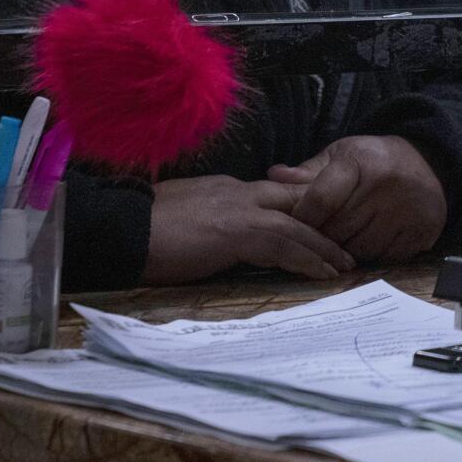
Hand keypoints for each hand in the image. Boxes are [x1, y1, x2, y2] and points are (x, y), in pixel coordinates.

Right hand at [143, 175, 354, 285]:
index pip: (272, 196)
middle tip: (344, 247)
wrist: (117, 230)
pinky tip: (323, 273)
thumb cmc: (139, 231)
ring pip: (297, 223)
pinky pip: (283, 243)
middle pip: (295, 203)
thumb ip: (209, 222)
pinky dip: (307, 257)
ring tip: (344, 265)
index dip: (300, 211)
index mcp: (225, 188)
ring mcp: (239, 209)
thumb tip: (220, 237)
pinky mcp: (236, 231)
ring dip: (323, 246)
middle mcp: (237, 192)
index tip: (319, 228)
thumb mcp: (183, 218)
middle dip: (323, 224)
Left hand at [267, 135, 446, 264]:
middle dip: (322, 238)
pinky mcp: (423, 231)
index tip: (294, 227)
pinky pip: (384, 258)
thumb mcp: (341, 156)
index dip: (302, 220)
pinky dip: (372, 256)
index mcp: (360, 162)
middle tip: (318, 237)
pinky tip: (369, 242)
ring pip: (358, 250)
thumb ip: (308, 171)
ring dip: (345, 252)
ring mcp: (408, 210)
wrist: (429, 163)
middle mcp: (386, 185)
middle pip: (337, 231)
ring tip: (344, 239)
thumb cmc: (374, 161)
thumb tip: (273, 175)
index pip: (319, 202)